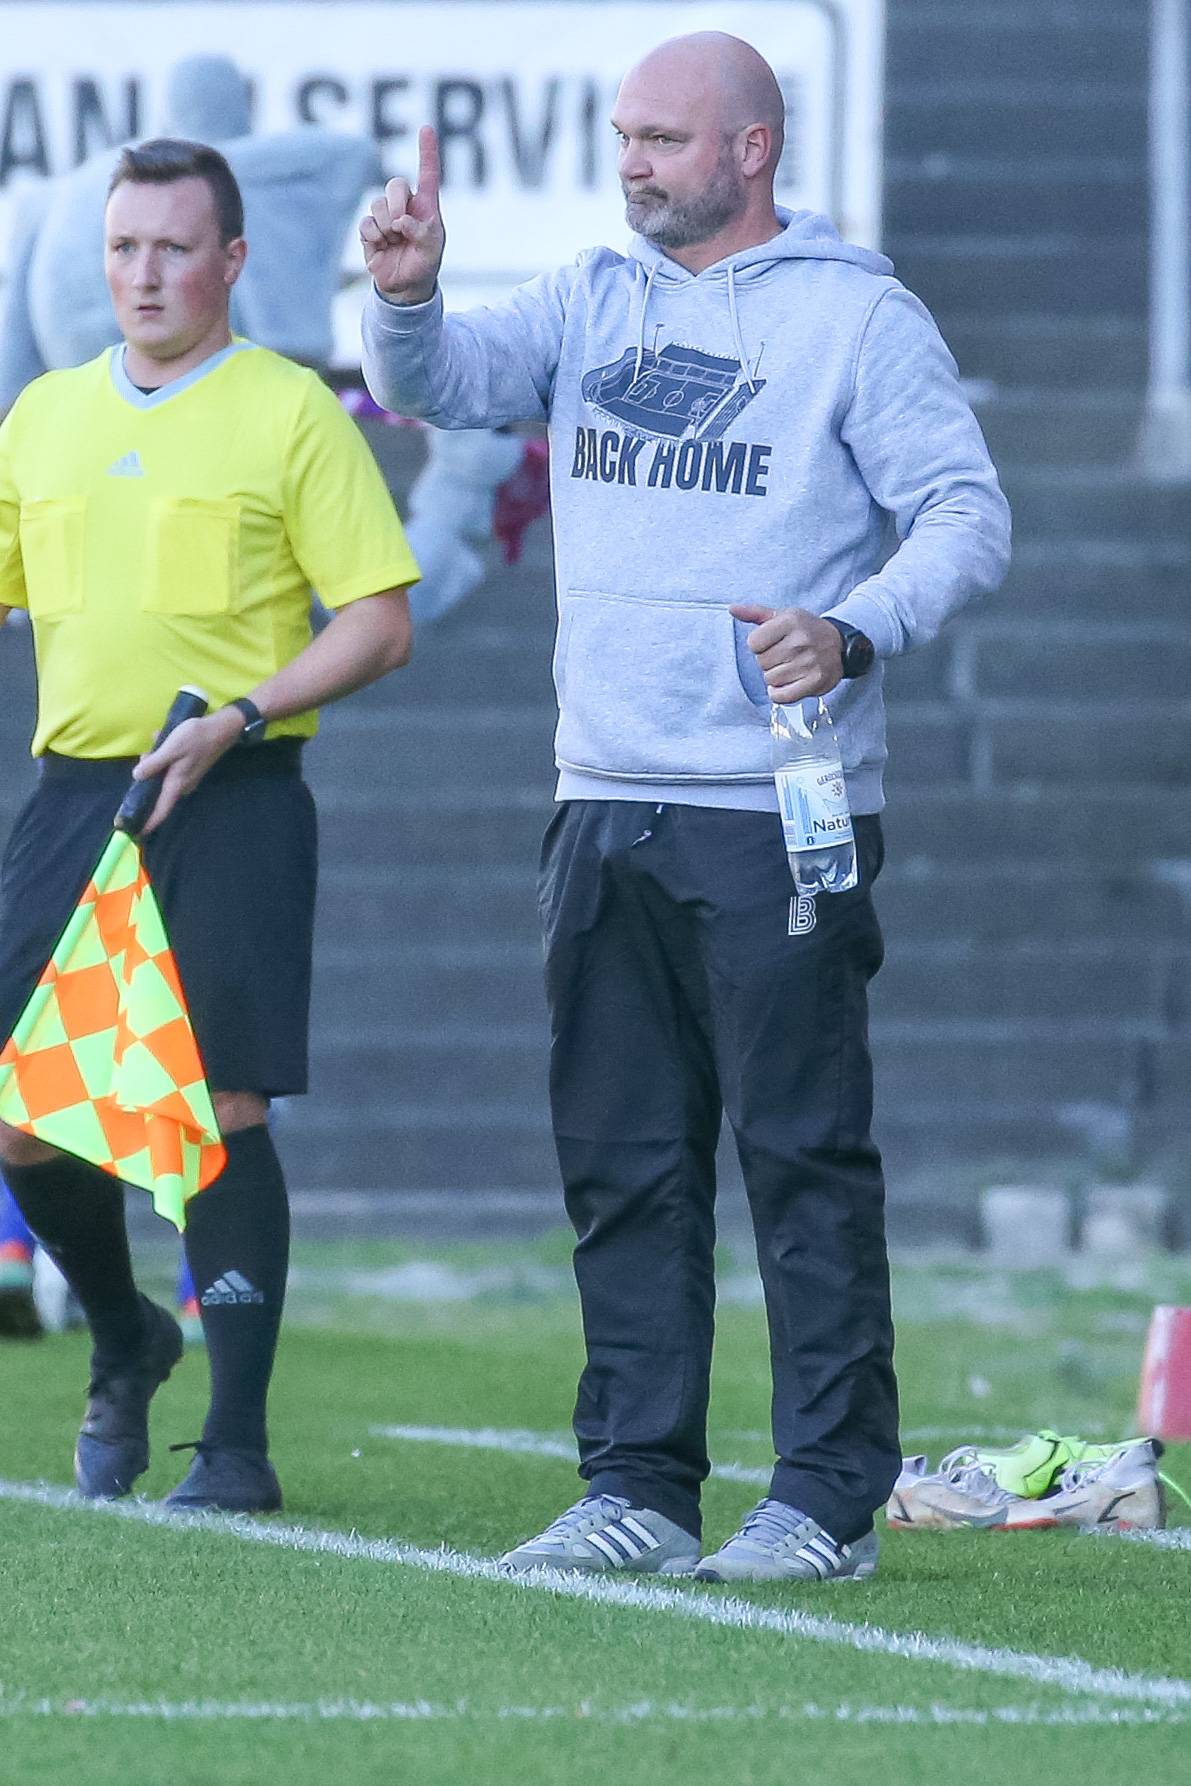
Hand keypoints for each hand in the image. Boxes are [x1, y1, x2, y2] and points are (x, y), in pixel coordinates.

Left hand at [129, 710, 242, 834]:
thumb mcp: (171, 748)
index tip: (135, 833)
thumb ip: (154, 763)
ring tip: (157, 741)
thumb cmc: (196, 738)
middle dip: (146, 778)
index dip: (148, 823)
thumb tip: (136, 776)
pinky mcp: (189, 769)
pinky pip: (169, 768)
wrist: (222, 729)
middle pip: (158, 792)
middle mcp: (182, 786)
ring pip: (162, 777)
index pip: (161, 810)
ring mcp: (187, 778)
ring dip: (155, 762)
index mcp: (176, 784)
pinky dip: (163, 756)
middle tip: (146, 754)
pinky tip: (163, 739)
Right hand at [359, 126, 444, 303]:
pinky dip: (374, 237)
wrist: (406, 287)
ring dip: (385, 227)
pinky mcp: (369, 231)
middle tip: (400, 226)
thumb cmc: (425, 263)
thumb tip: (401, 221)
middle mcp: (404, 206)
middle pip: (394, 185)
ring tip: (393, 242)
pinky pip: (365, 224)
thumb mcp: (432, 250)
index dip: (427, 151)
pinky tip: (381, 247)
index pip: (427, 173)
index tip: (426, 128)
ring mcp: (385, 217)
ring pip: (376, 205)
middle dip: (396, 203)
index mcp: (425, 206)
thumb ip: (423, 233)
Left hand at [730, 604, 843, 703]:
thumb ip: (755, 614)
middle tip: (785, 656)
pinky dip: (779, 694)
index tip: (772, 643)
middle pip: (761, 662)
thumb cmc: (805, 630)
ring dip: (776, 677)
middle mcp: (801, 641)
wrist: (839, 645)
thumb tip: (732, 609)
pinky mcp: (815, 682)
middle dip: (768, 661)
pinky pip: (781, 696)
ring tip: (791, 667)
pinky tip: (788, 684)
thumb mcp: (783, 616)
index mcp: (790, 621)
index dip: (759, 645)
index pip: (753, 643)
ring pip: (770, 680)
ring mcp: (809, 662)